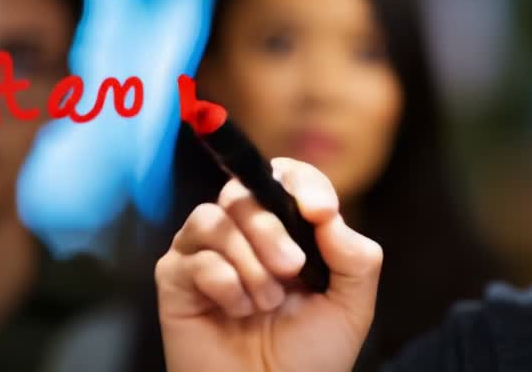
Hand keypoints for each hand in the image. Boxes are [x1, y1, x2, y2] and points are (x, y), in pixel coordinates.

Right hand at [156, 158, 382, 371]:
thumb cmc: (310, 357)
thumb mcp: (351, 305)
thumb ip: (354, 255)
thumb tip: (327, 214)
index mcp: (287, 231)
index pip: (285, 177)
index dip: (302, 182)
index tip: (321, 212)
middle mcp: (243, 235)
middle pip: (243, 192)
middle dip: (271, 229)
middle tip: (292, 269)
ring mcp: (206, 254)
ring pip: (214, 219)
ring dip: (247, 261)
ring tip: (264, 303)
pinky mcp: (176, 280)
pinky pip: (193, 258)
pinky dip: (223, 283)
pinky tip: (237, 311)